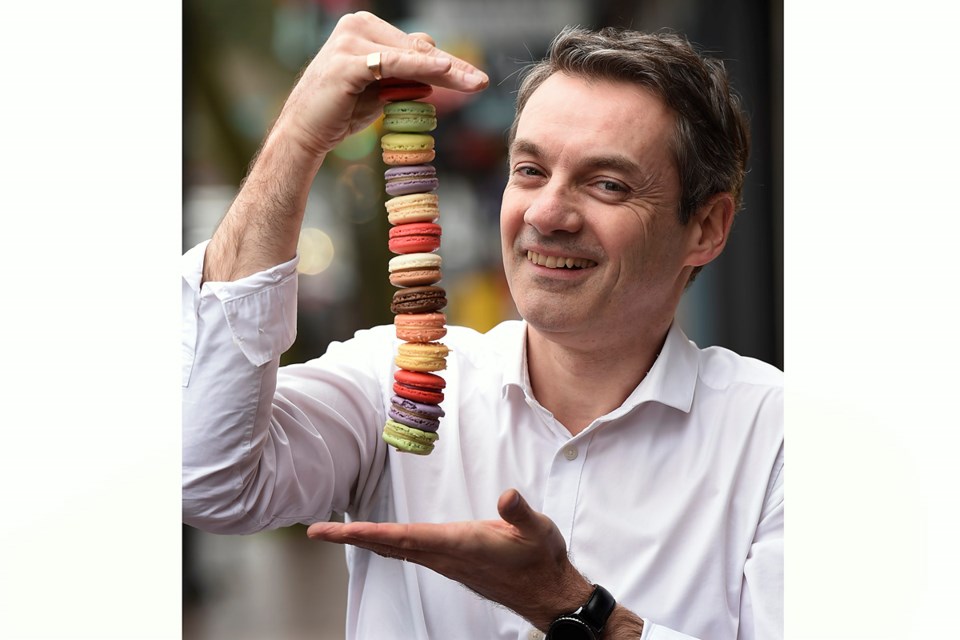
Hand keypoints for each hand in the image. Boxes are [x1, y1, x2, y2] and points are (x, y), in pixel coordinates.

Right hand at [273, 11, 487, 160]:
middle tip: (481, 82)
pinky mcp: (347, 63)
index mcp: (363, 28)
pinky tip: (444, 73)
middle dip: (451, 67)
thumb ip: (403, 73)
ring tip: (474, 82)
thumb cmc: (340, 112)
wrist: (304, 134)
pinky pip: (393, 65)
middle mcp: (355, 26)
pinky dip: (420, 69)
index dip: (446, 62)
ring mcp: (349, 41)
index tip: (473, 78)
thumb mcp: (379, 88)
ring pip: (409, 55)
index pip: (414, 45)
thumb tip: (436, 63)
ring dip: (445, 69)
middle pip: (416, 47)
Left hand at [306, 488, 592, 629]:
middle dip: (352, 537)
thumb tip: (507, 496)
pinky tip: (380, 540)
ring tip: (337, 532)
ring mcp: (447, 562)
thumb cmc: (540, 559)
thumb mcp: (537, 529)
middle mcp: (446, 556)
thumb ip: (519, 513)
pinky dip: (387, 544)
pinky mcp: (452, 563)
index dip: (369, 532)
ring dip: (365, 541)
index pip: (405, 537)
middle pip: (390, 546)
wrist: (547, 592)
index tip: (338, 531)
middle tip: (317, 531)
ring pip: (397, 551)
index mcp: (460, 545)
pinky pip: (410, 553)